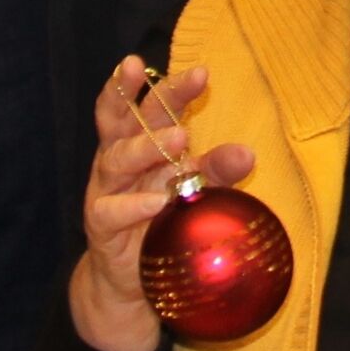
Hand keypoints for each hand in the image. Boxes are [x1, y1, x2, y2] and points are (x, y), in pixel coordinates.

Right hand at [66, 54, 255, 350]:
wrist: (131, 278)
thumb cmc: (163, 217)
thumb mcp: (194, 188)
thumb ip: (216, 169)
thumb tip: (248, 153)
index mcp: (140, 140)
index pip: (153, 106)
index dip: (171, 87)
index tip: (201, 72)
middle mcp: (118, 157)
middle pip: (128, 119)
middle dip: (151, 95)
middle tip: (186, 82)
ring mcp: (106, 189)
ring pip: (117, 159)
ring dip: (147, 147)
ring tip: (180, 139)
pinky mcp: (100, 224)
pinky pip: (111, 210)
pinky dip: (134, 205)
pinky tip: (157, 202)